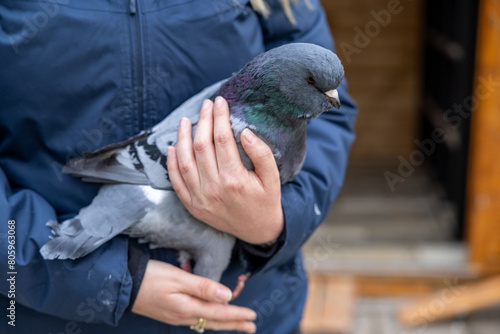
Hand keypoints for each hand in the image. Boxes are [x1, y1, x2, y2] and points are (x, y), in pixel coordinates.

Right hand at [131, 260, 256, 332]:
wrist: (123, 284)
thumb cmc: (150, 277)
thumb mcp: (178, 279)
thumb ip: (204, 287)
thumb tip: (227, 296)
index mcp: (188, 308)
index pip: (219, 312)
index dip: (237, 314)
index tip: (253, 316)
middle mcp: (184, 316)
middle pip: (215, 321)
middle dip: (235, 324)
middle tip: (252, 327)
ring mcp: (176, 317)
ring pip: (206, 322)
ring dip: (224, 322)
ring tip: (238, 324)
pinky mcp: (171, 314)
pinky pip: (196, 320)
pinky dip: (210, 319)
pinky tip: (212, 318)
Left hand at [167, 97, 283, 243]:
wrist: (257, 231)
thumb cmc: (266, 200)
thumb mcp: (273, 177)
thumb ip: (261, 153)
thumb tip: (245, 132)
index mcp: (235, 180)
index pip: (222, 139)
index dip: (220, 117)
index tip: (220, 102)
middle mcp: (214, 189)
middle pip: (202, 146)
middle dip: (203, 121)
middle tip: (206, 105)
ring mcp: (200, 199)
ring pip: (185, 161)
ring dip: (182, 137)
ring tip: (185, 120)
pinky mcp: (192, 206)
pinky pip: (177, 181)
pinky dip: (172, 163)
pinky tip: (172, 146)